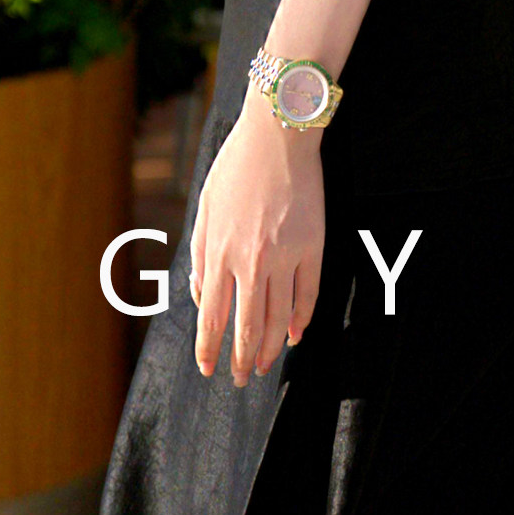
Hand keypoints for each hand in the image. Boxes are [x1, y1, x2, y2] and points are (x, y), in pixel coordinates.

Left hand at [190, 87, 324, 385]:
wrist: (278, 135)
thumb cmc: (236, 167)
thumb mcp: (206, 209)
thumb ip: (201, 255)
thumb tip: (201, 295)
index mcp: (220, 252)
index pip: (213, 316)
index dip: (210, 348)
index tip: (208, 369)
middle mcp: (251, 261)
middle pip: (246, 326)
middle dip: (240, 359)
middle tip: (239, 379)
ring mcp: (285, 257)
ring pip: (278, 318)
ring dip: (269, 348)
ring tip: (263, 367)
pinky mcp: (313, 248)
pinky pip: (307, 295)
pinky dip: (300, 320)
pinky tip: (293, 335)